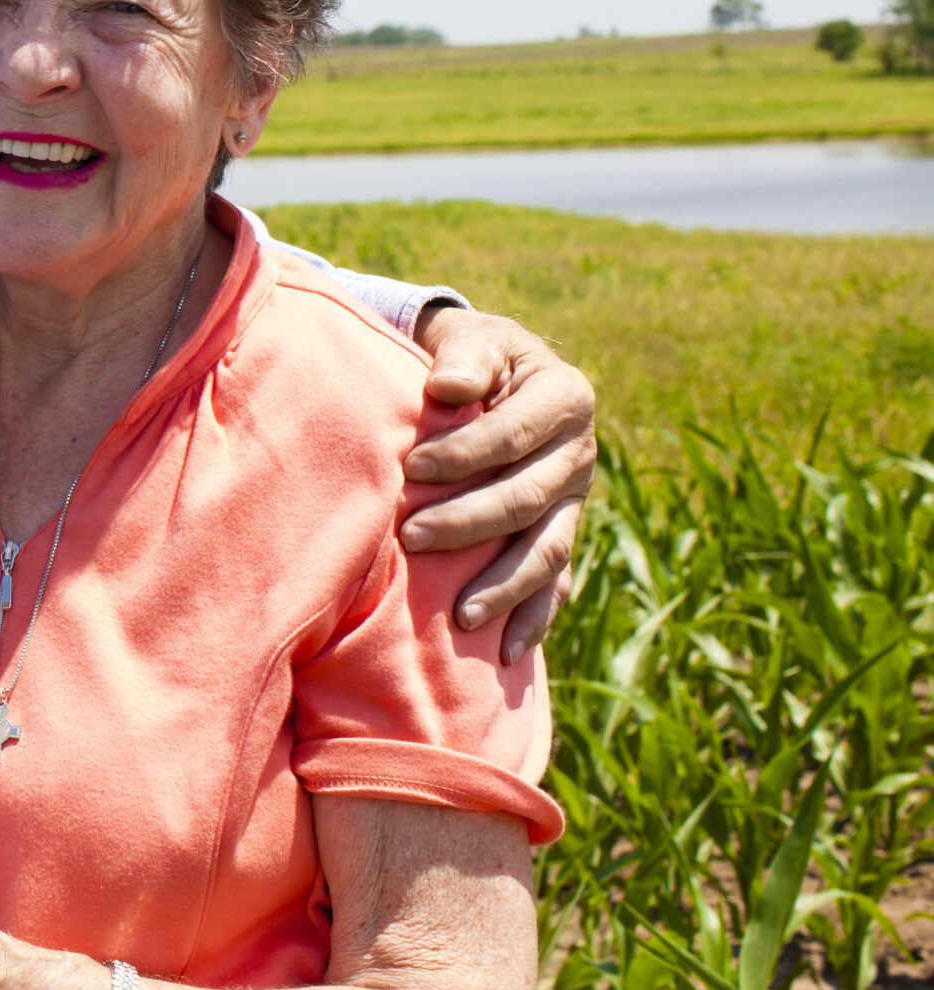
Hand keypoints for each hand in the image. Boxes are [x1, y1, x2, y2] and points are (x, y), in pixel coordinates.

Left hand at [406, 306, 596, 661]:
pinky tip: (507, 651)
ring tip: (461, 615)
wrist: (489, 371)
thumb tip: (447, 387)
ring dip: (504, 586)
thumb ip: (464, 356)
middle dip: (468, 522)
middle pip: (527, 498)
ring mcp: (575, 498)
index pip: (514, 434)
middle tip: (410, 538)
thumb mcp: (470, 337)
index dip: (465, 453)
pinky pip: (556, 580)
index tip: (412, 466)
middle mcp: (580, 452)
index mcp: (565, 397)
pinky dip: (534, 616)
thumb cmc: (469, 354)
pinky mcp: (562, 529)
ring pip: (547, 549)